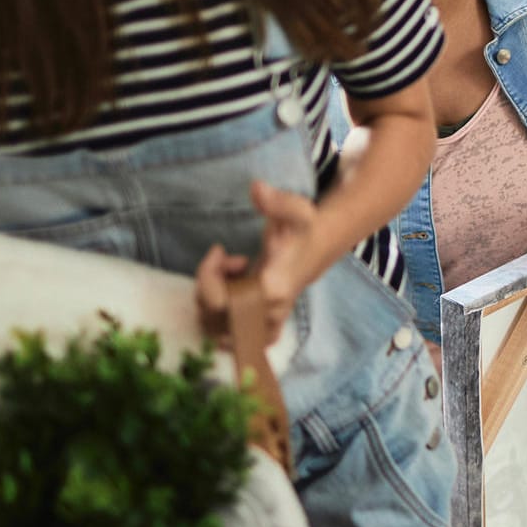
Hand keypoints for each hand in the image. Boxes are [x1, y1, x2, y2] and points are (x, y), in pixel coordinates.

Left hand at [195, 180, 319, 345]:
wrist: (319, 246)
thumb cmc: (303, 228)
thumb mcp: (294, 209)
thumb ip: (276, 201)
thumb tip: (256, 188)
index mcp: (271, 290)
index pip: (219, 302)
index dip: (207, 276)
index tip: (218, 249)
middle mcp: (267, 313)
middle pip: (212, 317)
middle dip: (208, 285)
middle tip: (225, 261)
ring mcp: (266, 323)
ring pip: (216, 328)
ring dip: (213, 301)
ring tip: (229, 277)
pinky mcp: (264, 327)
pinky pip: (232, 338)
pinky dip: (223, 321)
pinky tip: (232, 295)